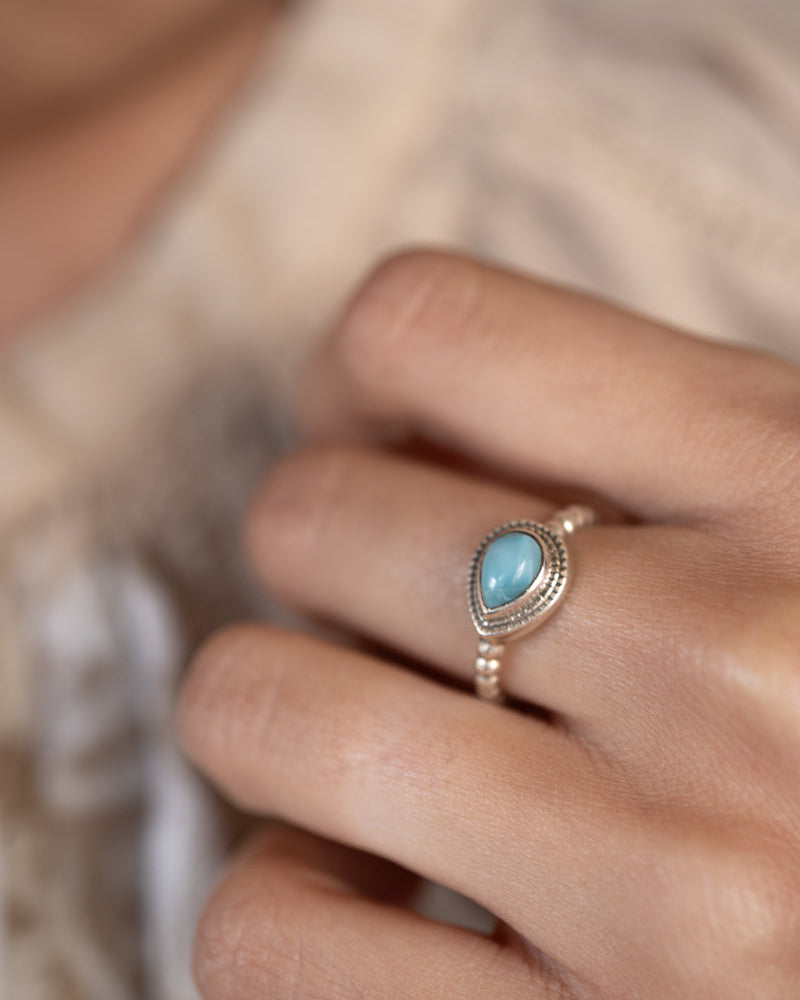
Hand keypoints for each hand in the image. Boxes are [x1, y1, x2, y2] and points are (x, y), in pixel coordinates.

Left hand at [178, 251, 799, 998]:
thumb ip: (637, 449)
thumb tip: (394, 422)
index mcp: (794, 480)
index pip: (431, 326)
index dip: (353, 379)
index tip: (367, 436)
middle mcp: (728, 665)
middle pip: (318, 517)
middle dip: (319, 555)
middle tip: (385, 607)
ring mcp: (658, 877)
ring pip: (260, 710)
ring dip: (274, 715)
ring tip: (363, 747)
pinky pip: (271, 936)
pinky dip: (284, 900)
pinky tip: (378, 892)